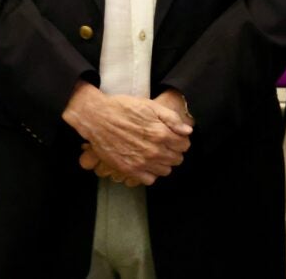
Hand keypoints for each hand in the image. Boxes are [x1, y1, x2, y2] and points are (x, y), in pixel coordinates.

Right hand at [63, 82, 192, 185]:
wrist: (97, 118)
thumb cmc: (124, 109)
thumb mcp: (152, 106)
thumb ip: (172, 119)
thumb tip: (188, 131)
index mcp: (161, 134)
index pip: (184, 145)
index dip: (182, 140)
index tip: (175, 137)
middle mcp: (153, 151)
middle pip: (176, 159)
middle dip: (175, 151)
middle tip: (166, 145)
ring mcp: (141, 162)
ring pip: (165, 171)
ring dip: (164, 163)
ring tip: (156, 153)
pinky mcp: (128, 170)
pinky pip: (149, 179)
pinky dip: (150, 173)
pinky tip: (146, 162)